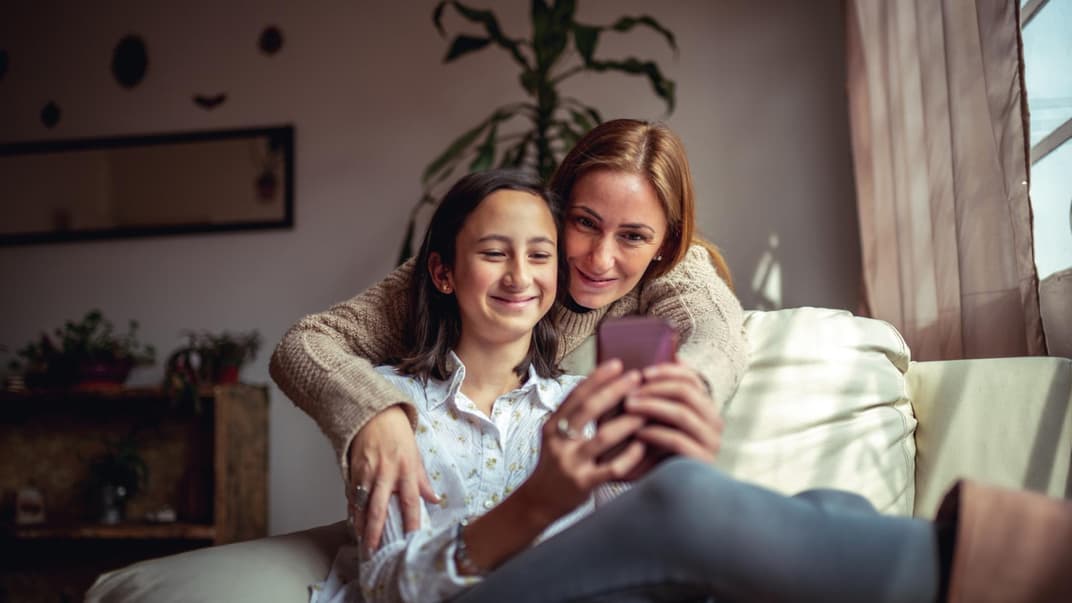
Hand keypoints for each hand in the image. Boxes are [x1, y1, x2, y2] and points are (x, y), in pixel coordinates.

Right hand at [346, 405, 437, 550]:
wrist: (374, 414)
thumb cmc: (398, 434)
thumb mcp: (416, 454)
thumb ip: (423, 480)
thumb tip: (435, 500)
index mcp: (406, 469)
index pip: (411, 501)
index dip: (411, 522)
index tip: (410, 539)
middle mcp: (386, 473)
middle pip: (379, 509)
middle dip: (374, 532)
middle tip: (373, 550)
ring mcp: (367, 472)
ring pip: (361, 505)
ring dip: (360, 525)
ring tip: (361, 541)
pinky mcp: (353, 470)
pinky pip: (351, 495)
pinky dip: (352, 510)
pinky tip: (353, 522)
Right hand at [516, 360, 646, 522]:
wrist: (538, 502)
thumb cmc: (555, 463)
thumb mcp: (556, 436)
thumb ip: (574, 416)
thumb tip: (604, 387)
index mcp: (553, 426)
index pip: (575, 395)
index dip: (596, 378)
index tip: (617, 364)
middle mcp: (559, 442)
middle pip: (588, 409)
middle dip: (614, 390)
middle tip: (636, 378)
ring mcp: (571, 463)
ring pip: (603, 437)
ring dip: (628, 422)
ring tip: (646, 411)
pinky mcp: (584, 484)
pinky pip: (612, 468)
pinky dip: (630, 455)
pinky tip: (643, 445)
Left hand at [625, 361, 723, 462]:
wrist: (668, 490)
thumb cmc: (659, 450)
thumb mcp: (660, 419)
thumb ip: (661, 394)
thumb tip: (669, 357)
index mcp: (706, 407)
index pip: (692, 379)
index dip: (667, 371)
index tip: (642, 372)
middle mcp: (714, 422)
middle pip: (687, 392)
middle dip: (655, 388)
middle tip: (630, 390)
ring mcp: (710, 442)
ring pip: (682, 413)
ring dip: (651, 406)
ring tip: (628, 406)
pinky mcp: (701, 461)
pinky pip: (677, 440)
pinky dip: (655, 432)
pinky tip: (638, 431)